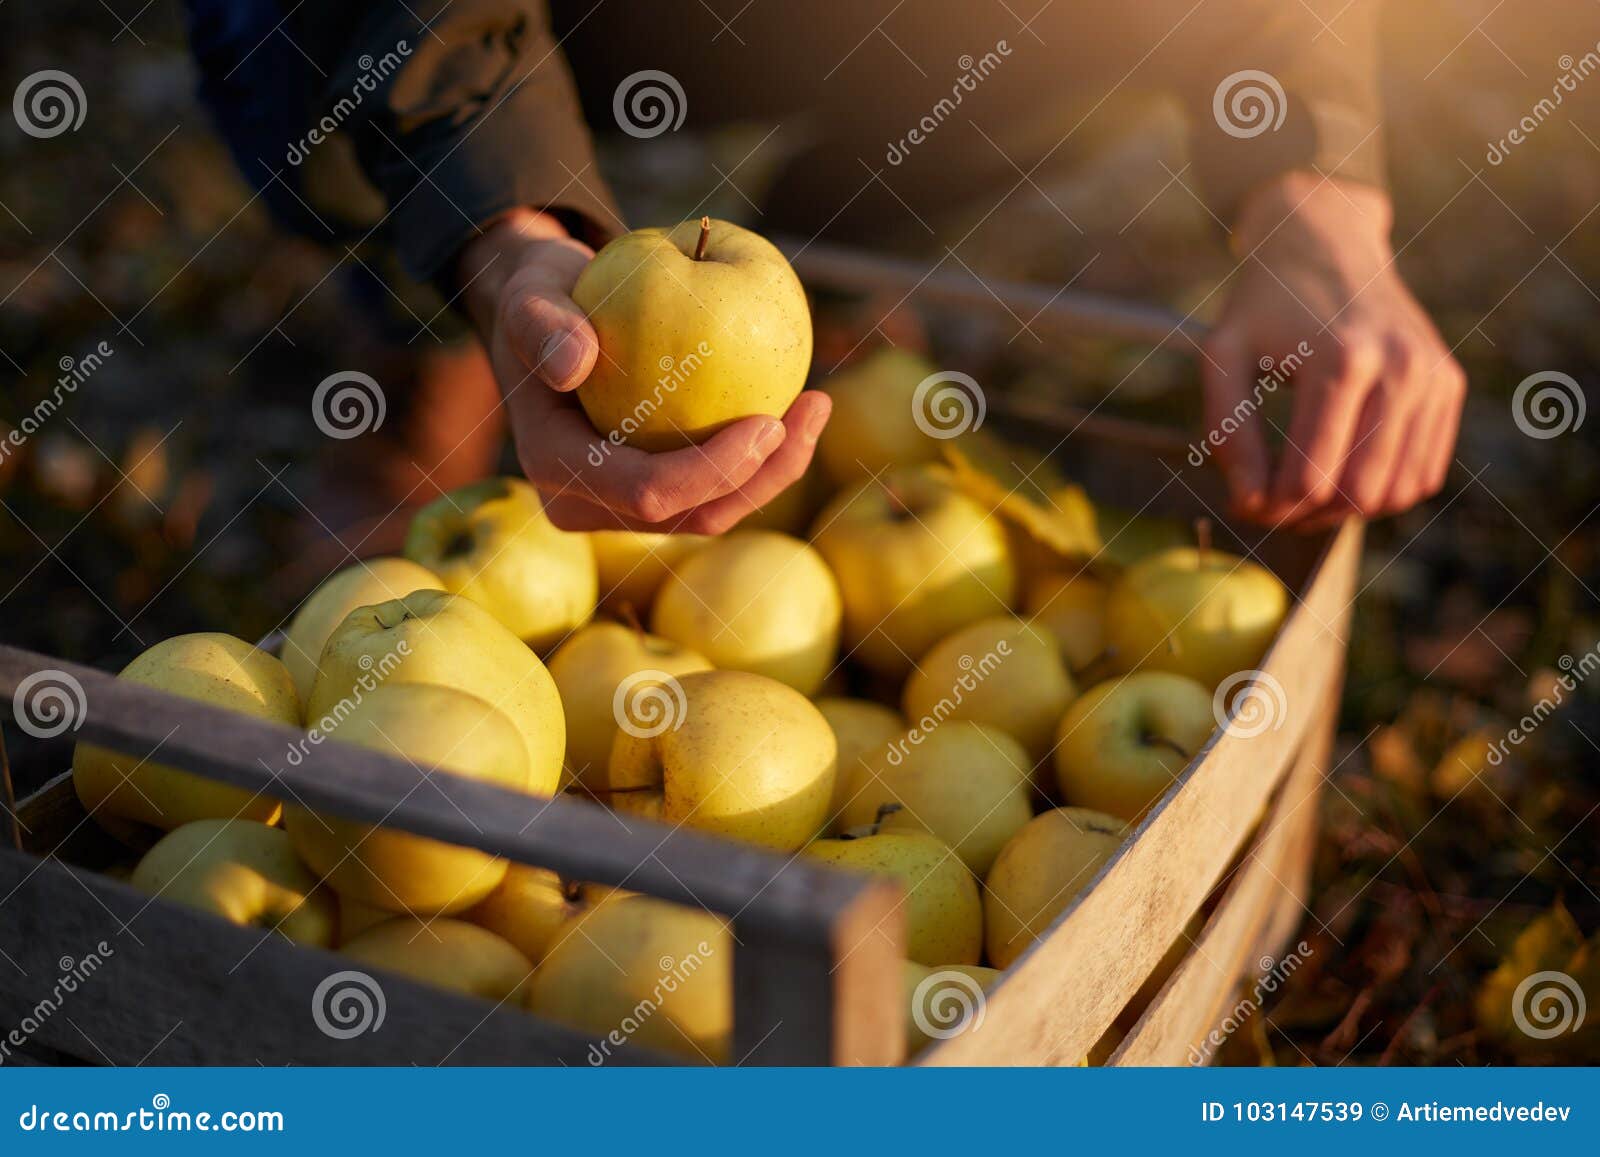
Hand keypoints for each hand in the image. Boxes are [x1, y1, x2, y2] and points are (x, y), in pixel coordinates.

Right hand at [457, 208, 829, 532]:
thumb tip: (575, 364)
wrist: (548, 319)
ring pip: (714, 513)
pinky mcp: (657, 494)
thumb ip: (540, 324)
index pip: (646, 491)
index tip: (768, 420)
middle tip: (813, 408)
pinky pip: (719, 489)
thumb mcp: (530, 294)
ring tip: (817, 406)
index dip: (712, 470)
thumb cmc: (543, 297)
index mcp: (557, 469)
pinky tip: (801, 407)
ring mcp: (623, 508)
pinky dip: (762, 457)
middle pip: (693, 517)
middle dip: (763, 477)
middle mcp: (588, 505)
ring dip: (774, 471)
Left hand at [1201, 174, 1465, 529]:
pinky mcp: (1448, 385)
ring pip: (1396, 492)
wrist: (1327, 242)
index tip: (1244, 502)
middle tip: (1270, 506)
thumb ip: (1227, 429)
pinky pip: (1424, 475)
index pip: (1311, 477)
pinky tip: (1341, 474)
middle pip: (1357, 492)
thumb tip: (1248, 501)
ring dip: (1345, 512)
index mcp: (1343, 360)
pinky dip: (1382, 493)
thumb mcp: (1224, 354)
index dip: (1271, 506)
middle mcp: (1400, 368)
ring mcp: (1432, 377)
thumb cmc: (1265, 303)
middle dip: (1306, 516)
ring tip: (1302, 494)